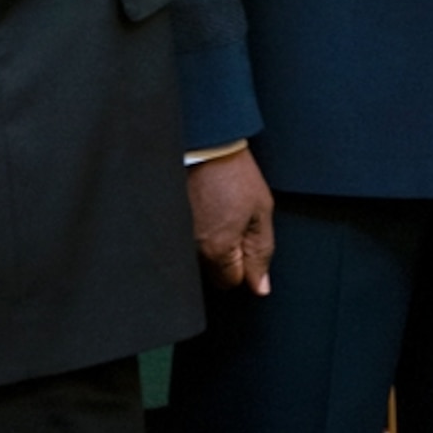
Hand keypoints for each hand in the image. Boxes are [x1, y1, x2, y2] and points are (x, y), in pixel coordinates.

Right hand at [186, 147, 274, 292]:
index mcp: (218, 249)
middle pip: (213, 274)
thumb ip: (261, 252)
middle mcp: (193, 249)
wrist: (207, 144)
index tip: (246, 237)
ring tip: (219, 211)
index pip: (232, 282)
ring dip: (212, 243)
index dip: (245, 264)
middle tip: (235, 221)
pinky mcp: (170, 224)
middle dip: (227, 257)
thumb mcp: (261, 210)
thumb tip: (260, 287)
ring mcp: (179, 237)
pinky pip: (187, 242)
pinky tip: (205, 209)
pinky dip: (198, 231)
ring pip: (200, 259)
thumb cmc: (235, 173)